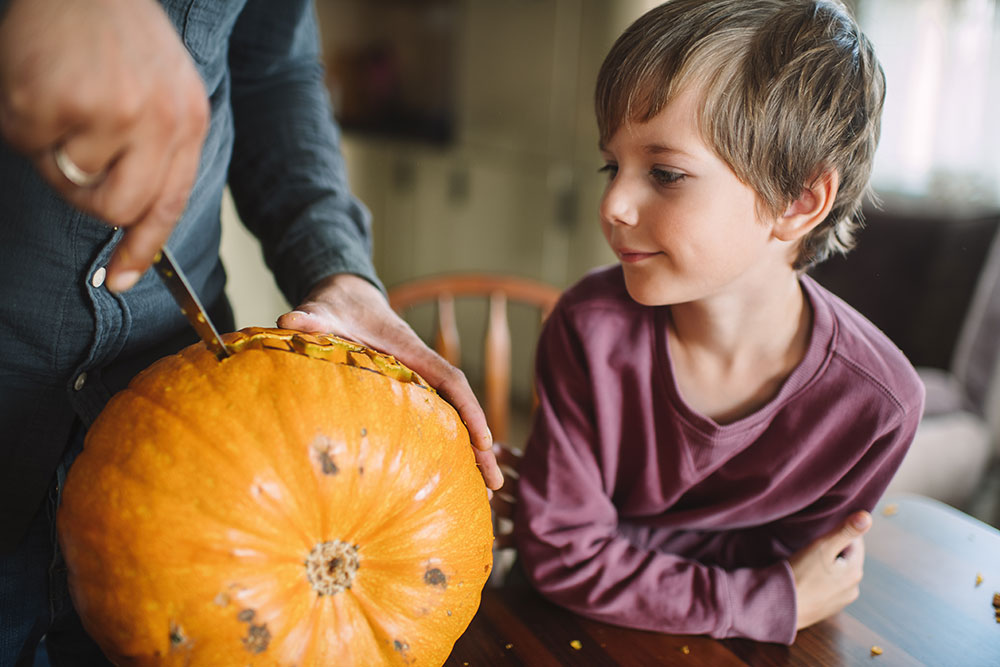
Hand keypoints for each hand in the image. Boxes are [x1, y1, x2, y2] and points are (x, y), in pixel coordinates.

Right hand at [0, 0, 208, 291]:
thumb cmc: (121, 37)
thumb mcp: (168, 93)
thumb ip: (159, 152)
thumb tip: (134, 219)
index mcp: (188, 121)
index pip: (168, 204)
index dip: (142, 249)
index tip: (120, 280)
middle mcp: (155, 121)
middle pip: (118, 209)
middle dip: (90, 195)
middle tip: (74, 154)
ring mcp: (105, 113)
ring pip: (71, 182)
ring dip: (57, 151)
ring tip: (65, 101)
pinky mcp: (53, 102)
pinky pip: (30, 146)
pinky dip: (25, 122)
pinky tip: (41, 83)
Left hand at [277, 273, 503, 490]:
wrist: (345, 299)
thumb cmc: (338, 306)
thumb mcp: (324, 309)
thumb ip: (312, 316)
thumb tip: (290, 319)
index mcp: (412, 351)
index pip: (451, 381)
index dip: (470, 411)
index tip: (484, 441)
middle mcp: (422, 371)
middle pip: (460, 410)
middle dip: (480, 446)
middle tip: (495, 485)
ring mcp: (417, 386)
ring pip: (449, 422)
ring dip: (467, 454)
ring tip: (482, 495)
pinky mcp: (405, 398)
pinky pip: (431, 425)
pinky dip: (444, 450)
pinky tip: (444, 481)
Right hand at [789, 510, 870, 629]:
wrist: (780, 607)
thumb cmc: (800, 574)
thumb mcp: (822, 547)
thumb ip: (845, 531)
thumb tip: (867, 517)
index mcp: (855, 571)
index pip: (856, 542)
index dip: (838, 534)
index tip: (821, 534)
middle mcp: (854, 588)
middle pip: (847, 558)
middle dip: (833, 551)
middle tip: (810, 548)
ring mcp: (841, 601)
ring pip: (838, 573)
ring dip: (827, 566)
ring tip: (806, 564)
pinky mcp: (828, 609)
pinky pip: (829, 587)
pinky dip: (820, 581)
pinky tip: (805, 579)